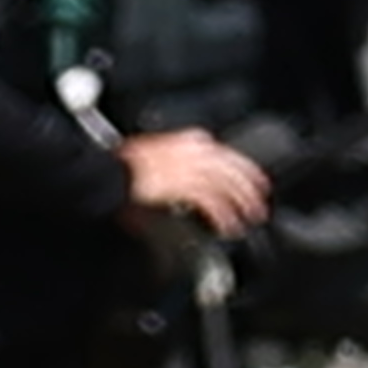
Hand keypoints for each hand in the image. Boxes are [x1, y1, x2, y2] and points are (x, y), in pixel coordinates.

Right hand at [122, 128, 271, 233]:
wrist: (107, 171)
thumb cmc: (124, 168)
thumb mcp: (158, 158)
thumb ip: (180, 165)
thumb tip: (194, 183)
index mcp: (186, 141)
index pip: (225, 154)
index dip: (245, 169)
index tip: (255, 181)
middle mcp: (191, 151)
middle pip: (231, 168)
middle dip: (249, 188)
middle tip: (260, 204)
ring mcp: (187, 167)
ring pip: (226, 185)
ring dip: (241, 203)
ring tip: (250, 219)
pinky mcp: (180, 185)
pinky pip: (211, 201)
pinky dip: (223, 215)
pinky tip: (228, 226)